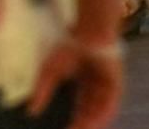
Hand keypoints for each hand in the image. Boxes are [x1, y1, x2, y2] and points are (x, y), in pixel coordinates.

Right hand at [30, 0, 125, 128]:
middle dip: (83, 122)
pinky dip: (104, 114)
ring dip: (93, 121)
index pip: (81, 105)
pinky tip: (96, 124)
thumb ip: (43, 91)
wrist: (91, 28)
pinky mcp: (116, 79)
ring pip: (102, 108)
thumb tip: (31, 111)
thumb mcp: (51, 70)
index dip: (74, 118)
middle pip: (91, 109)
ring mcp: (108, 81)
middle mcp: (98, 82)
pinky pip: (112, 102)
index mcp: (85, 79)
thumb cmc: (71, 43)